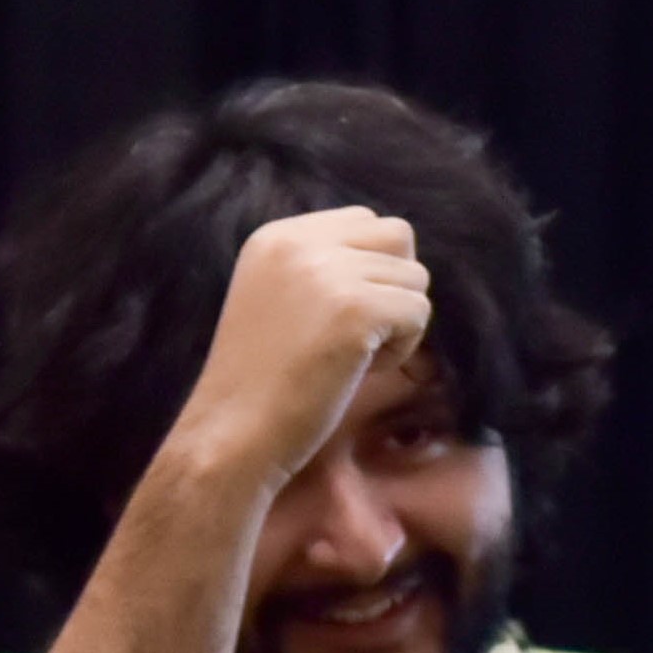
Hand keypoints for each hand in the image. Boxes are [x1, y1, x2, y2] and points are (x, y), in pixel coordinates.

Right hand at [166, 207, 432, 492]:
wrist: (234, 432)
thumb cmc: (260, 380)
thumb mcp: (276, 296)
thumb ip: (321, 266)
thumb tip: (396, 259)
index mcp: (276, 236)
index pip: (363, 220)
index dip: (369, 269)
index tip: (335, 313)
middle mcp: (298, 242)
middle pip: (397, 236)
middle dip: (392, 284)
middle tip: (355, 332)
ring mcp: (327, 273)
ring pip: (414, 278)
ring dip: (397, 320)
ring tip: (351, 354)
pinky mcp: (355, 310)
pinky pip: (418, 312)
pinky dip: (401, 348)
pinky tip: (358, 368)